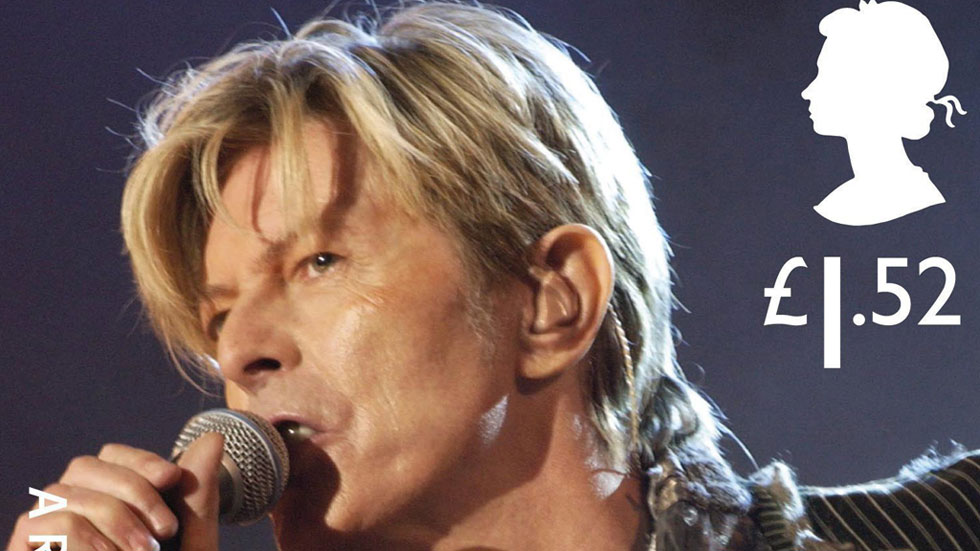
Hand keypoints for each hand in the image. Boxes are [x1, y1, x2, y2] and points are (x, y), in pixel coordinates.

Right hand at [7, 433, 224, 550]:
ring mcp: (43, 539)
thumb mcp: (190, 545)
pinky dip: (81, 536)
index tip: (173, 478)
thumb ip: (198, 495)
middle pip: (83, 465)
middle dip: (130, 487)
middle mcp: (69, 516)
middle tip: (163, 530)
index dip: (140, 460)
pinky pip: (41, 523)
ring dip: (113, 516)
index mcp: (107, 507)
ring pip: (64, 492)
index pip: (108, 456)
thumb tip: (214, 437)